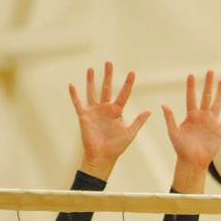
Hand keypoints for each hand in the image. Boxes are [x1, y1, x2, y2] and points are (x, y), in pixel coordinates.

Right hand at [69, 61, 150, 180]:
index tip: (132, 72)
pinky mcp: (84, 116)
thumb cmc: (116, 147)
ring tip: (91, 68)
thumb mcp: (130, 133)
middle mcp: (105, 109)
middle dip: (108, 76)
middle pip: (107, 88)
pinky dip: (74, 95)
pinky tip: (71, 85)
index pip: (123, 94)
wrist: (102, 157)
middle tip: (109, 63)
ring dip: (91, 81)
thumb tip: (149, 111)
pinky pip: (78, 103)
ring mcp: (94, 112)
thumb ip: (138, 121)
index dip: (128, 84)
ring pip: (92, 92)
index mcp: (117, 112)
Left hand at [163, 70, 220, 192]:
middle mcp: (201, 116)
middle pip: (205, 96)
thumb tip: (163, 105)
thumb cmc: (181, 149)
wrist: (193, 162)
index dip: (190, 87)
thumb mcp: (173, 133)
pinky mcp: (219, 131)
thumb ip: (170, 119)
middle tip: (210, 71)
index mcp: (190, 116)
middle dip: (207, 84)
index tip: (191, 75)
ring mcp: (211, 122)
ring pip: (217, 103)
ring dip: (220, 92)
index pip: (191, 97)